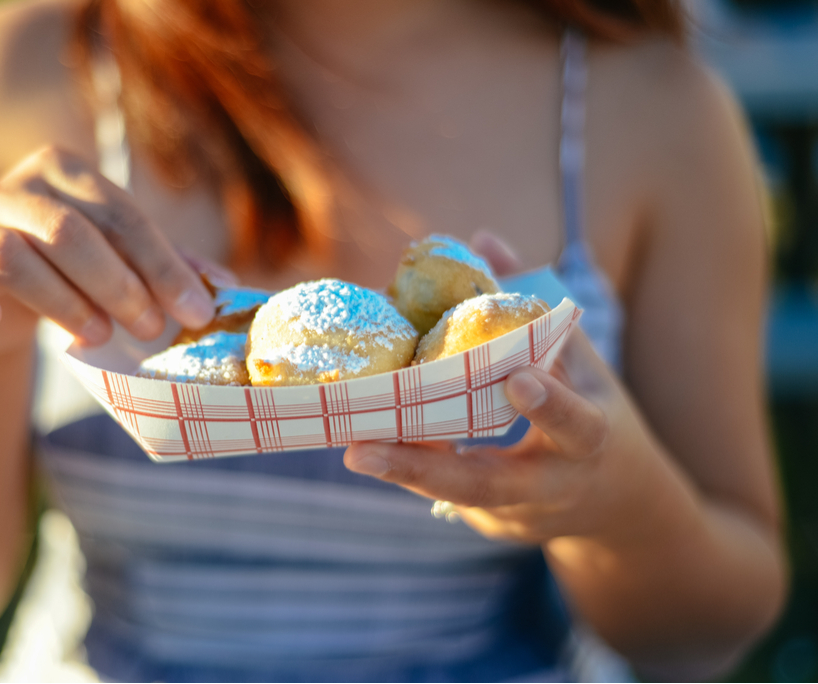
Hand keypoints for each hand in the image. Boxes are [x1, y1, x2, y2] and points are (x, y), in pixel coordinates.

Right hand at [0, 145, 215, 352]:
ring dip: (63, 300)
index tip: (197, 312)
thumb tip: (227, 286)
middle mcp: (14, 187)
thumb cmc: (70, 273)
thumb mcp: (120, 262)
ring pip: (13, 255)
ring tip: (100, 336)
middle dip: (119, 284)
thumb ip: (167, 266)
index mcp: (65, 172)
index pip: (121, 215)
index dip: (162, 265)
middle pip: (69, 232)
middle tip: (151, 329)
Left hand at [344, 232, 656, 544]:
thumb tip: (483, 241)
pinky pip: (447, 495)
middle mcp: (552, 486)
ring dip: (403, 472)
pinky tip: (367, 447)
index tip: (517, 380)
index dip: (551, 405)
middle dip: (425, 468)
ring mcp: (517, 514)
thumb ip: (534, 306)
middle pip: (488, 486)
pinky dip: (411, 470)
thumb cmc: (598, 414)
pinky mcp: (491, 522)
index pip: (576, 426)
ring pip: (455, 498)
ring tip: (352, 449)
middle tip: (362, 450)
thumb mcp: (584, 364)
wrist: (620, 507)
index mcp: (591, 441)